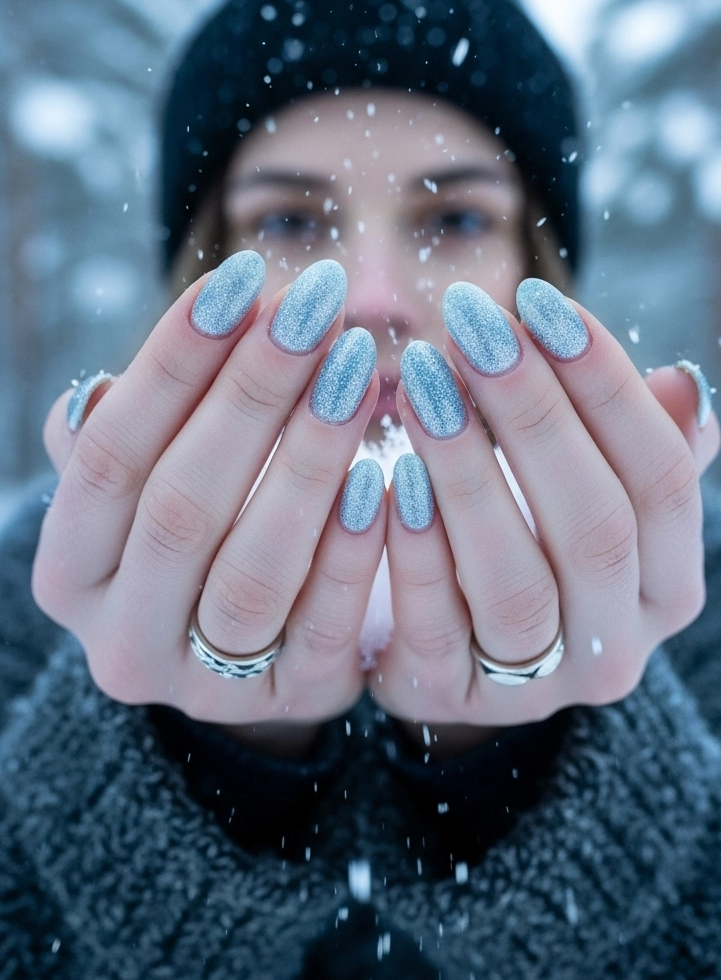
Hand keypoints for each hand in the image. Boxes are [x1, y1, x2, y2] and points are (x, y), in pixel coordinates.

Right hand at [33, 254, 385, 736]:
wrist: (255, 643)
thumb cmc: (202, 517)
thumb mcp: (151, 475)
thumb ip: (145, 414)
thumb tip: (172, 340)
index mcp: (70, 569)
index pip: (109, 455)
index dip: (172, 364)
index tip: (242, 279)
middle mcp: (120, 638)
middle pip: (182, 508)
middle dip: (253, 397)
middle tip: (317, 311)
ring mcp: (207, 685)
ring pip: (256, 572)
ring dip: (310, 463)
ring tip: (360, 372)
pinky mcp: (295, 700)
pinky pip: (329, 625)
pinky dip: (357, 549)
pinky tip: (391, 477)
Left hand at [373, 280, 719, 735]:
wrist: (446, 645)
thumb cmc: (527, 532)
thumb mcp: (589, 488)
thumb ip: (634, 441)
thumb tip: (681, 386)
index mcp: (668, 584)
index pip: (664, 481)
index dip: (608, 388)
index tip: (542, 302)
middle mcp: (618, 646)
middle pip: (595, 529)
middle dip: (535, 416)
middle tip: (473, 327)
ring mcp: (534, 686)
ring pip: (515, 584)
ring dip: (468, 475)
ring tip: (423, 385)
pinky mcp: (446, 698)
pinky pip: (433, 627)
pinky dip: (413, 549)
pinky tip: (385, 475)